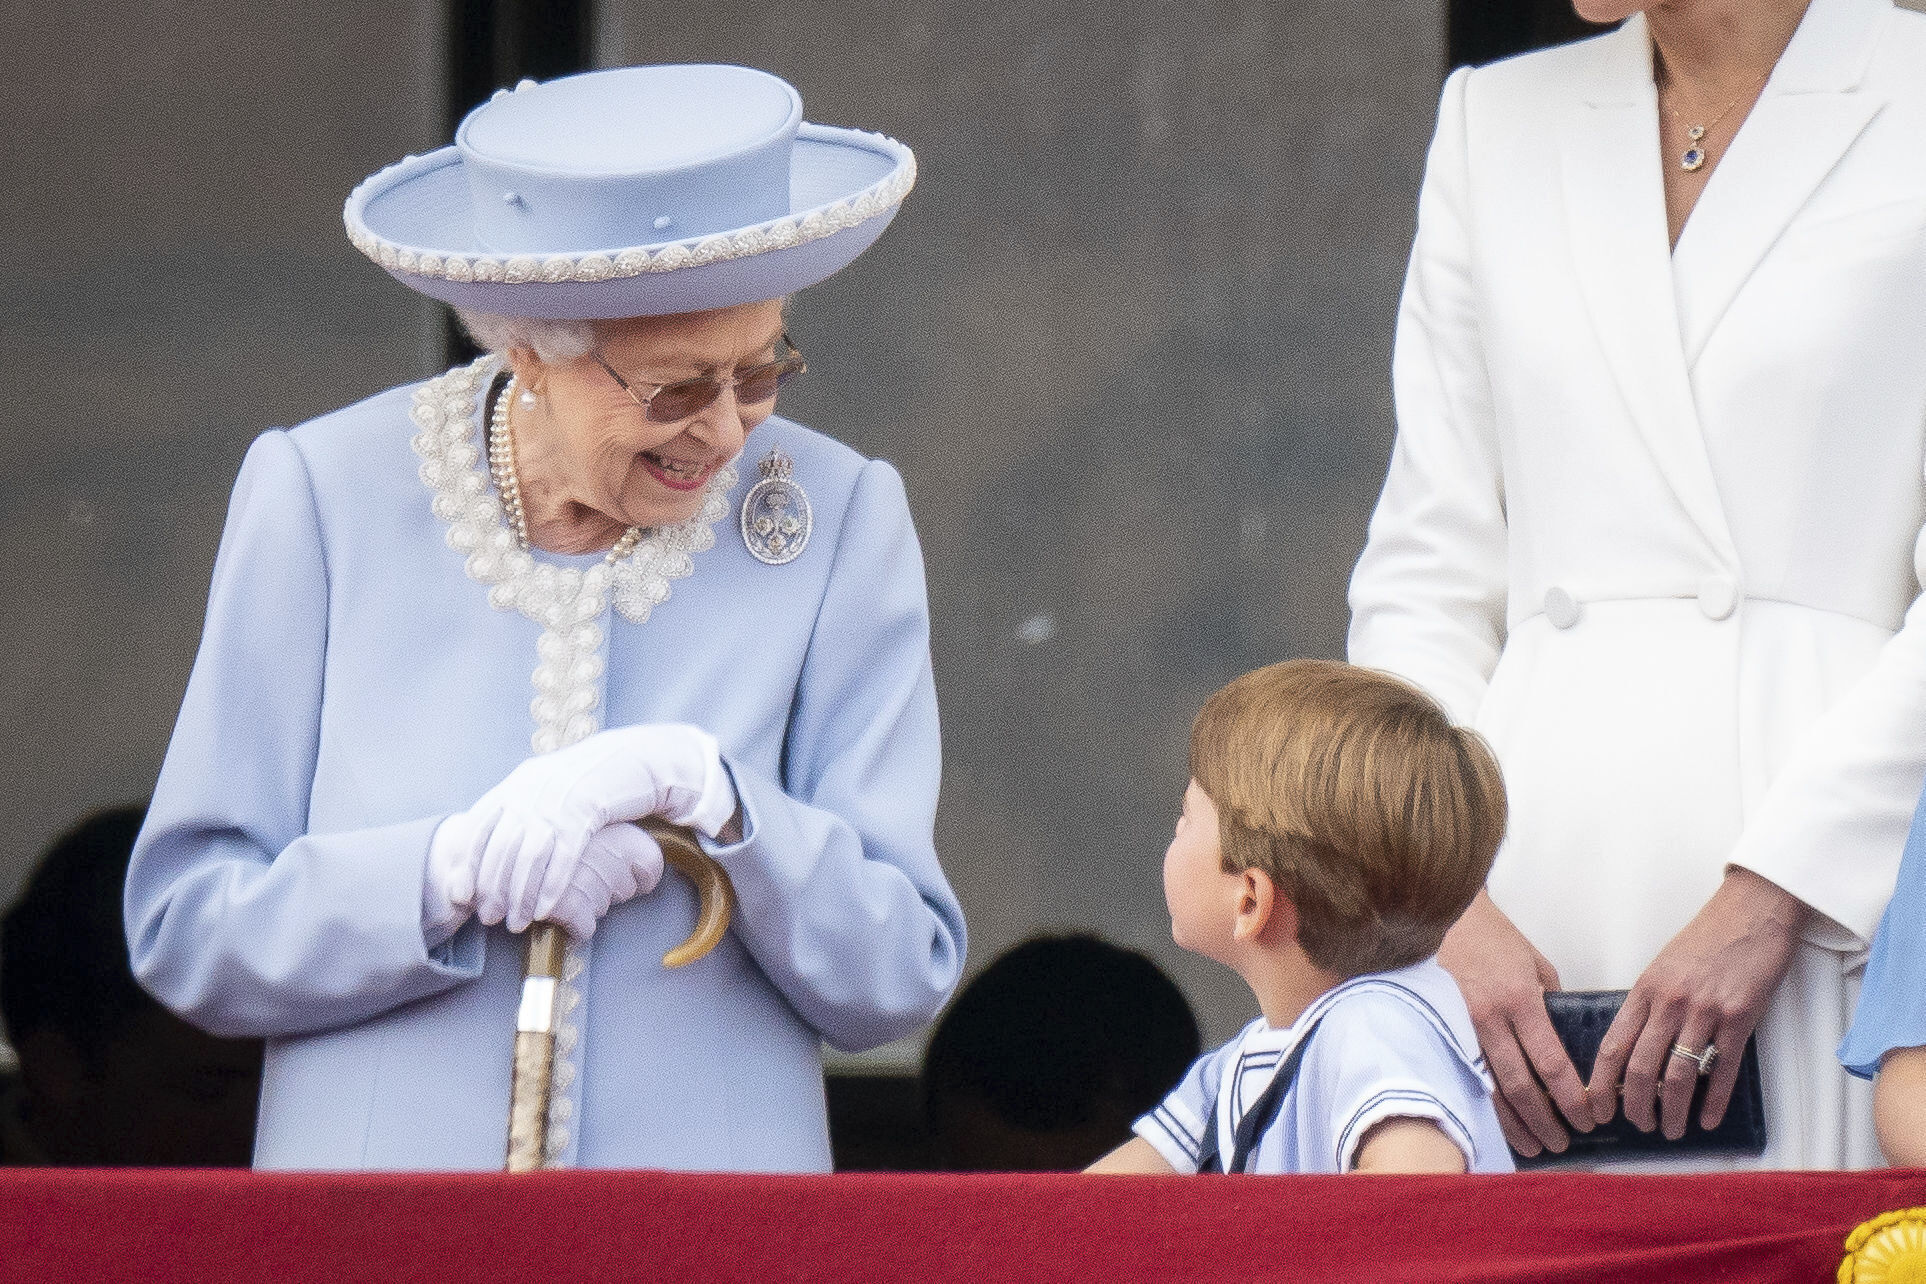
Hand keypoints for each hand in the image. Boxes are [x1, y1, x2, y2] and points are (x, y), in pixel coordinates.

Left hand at [442, 724, 734, 932]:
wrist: (633, 756)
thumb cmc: (589, 780)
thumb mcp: (547, 787)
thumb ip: (520, 809)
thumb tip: (494, 847)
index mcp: (517, 783)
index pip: (478, 827)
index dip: (467, 864)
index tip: (461, 895)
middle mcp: (532, 789)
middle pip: (501, 847)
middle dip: (492, 888)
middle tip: (489, 917)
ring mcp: (559, 799)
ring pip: (529, 856)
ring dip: (520, 895)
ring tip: (516, 922)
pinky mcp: (588, 809)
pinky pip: (564, 854)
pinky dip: (551, 885)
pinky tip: (545, 909)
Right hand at [1438, 891, 1592, 1157]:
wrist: (1442, 916)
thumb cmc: (1493, 936)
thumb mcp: (1535, 964)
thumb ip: (1551, 1004)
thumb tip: (1563, 1041)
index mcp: (1520, 999)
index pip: (1551, 1063)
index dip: (1571, 1098)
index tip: (1588, 1118)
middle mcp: (1488, 1018)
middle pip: (1521, 1086)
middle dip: (1545, 1120)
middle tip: (1564, 1143)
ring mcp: (1460, 1027)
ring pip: (1489, 1089)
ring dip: (1514, 1123)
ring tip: (1534, 1145)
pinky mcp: (1441, 1030)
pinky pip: (1466, 1077)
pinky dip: (1485, 1106)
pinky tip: (1498, 1124)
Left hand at [1586, 867, 1804, 1139]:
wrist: (1751, 912)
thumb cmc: (1706, 939)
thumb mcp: (1663, 966)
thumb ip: (1649, 1004)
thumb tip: (1634, 1046)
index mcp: (1645, 990)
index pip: (1613, 1046)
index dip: (1601, 1083)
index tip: (1595, 1107)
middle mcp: (1670, 1003)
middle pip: (1642, 1068)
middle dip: (1636, 1105)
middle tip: (1639, 1126)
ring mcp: (1705, 1012)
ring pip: (1680, 1075)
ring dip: (1674, 1110)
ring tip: (1672, 1130)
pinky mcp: (1740, 1018)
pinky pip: (1723, 1070)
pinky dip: (1713, 1101)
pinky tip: (1707, 1120)